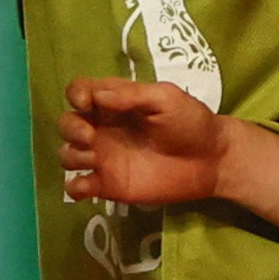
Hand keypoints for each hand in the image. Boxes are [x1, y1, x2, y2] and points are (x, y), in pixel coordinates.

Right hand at [58, 77, 237, 203]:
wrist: (211, 161)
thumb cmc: (190, 122)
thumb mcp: (165, 98)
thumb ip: (131, 95)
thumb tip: (97, 96)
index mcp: (113, 103)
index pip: (79, 91)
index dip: (76, 95)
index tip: (87, 103)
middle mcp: (102, 128)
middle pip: (67, 123)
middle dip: (70, 127)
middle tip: (90, 136)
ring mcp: (104, 158)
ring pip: (68, 154)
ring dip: (72, 155)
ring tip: (95, 159)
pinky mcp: (109, 185)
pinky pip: (78, 186)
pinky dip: (74, 187)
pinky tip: (87, 186)